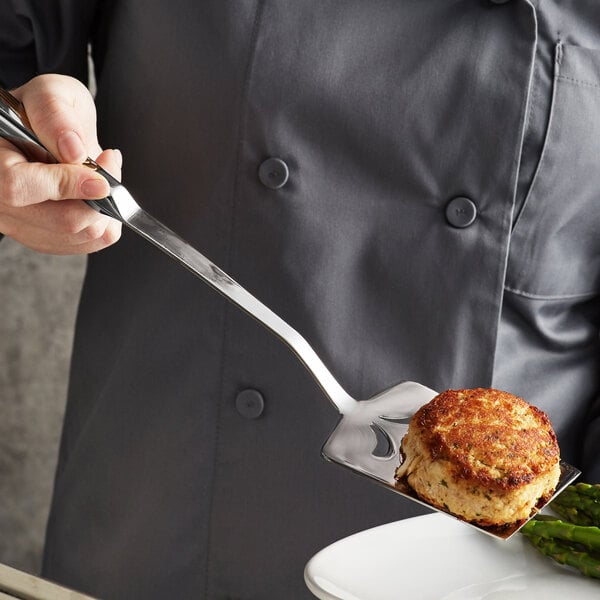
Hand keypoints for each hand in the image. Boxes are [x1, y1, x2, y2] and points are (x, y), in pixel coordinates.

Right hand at [0, 74, 121, 253]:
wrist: (52, 132)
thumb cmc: (46, 111)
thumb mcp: (49, 93)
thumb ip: (55, 115)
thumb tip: (72, 150)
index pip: (19, 186)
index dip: (66, 185)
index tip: (100, 178)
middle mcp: (0, 202)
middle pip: (59, 221)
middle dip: (98, 198)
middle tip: (108, 164)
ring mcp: (21, 225)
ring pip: (78, 235)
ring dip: (105, 208)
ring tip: (102, 174)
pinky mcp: (45, 238)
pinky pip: (88, 244)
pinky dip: (106, 222)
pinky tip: (99, 196)